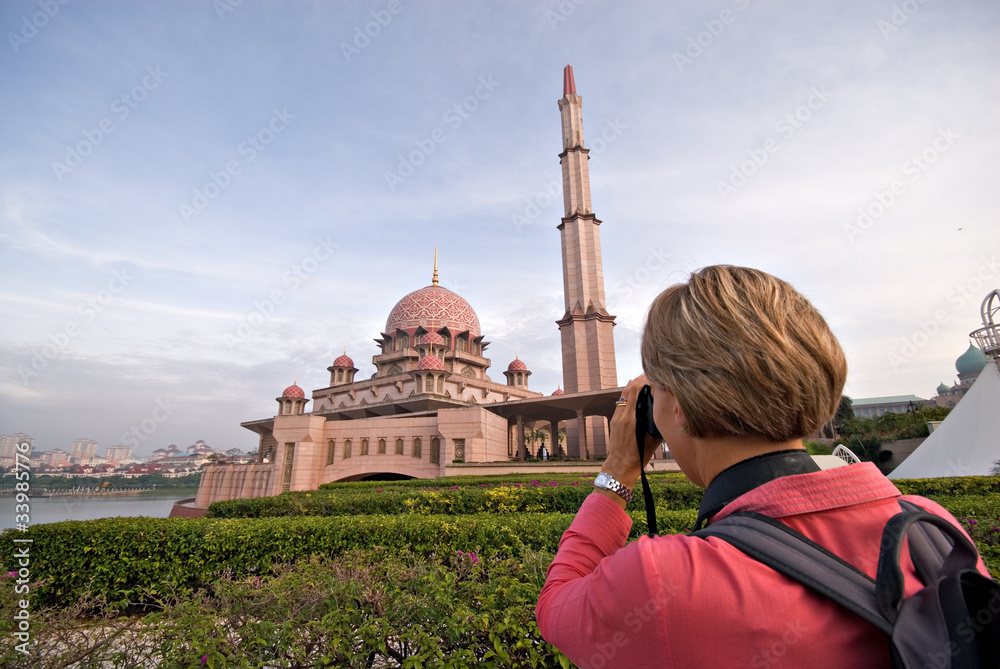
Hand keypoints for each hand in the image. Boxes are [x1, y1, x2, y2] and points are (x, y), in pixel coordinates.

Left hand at [603, 375, 659, 490]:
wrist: (621, 466)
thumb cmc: (638, 456)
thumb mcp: (653, 439)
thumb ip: (656, 422)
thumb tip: (663, 408)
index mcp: (633, 419)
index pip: (637, 391)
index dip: (645, 380)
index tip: (656, 377)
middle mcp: (623, 416)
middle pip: (630, 389)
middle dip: (640, 379)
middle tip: (651, 373)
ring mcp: (617, 417)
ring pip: (624, 394)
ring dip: (633, 385)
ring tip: (644, 379)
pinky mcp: (614, 420)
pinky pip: (621, 402)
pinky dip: (628, 394)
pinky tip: (635, 390)